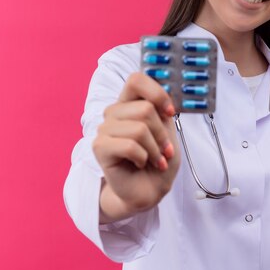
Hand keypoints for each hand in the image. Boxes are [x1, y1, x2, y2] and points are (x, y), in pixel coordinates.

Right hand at [92, 72, 180, 222]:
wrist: (149, 190)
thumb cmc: (158, 160)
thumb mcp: (167, 130)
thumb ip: (162, 109)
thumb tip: (164, 94)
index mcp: (130, 103)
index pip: (136, 80)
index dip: (157, 93)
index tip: (170, 112)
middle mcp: (114, 113)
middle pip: (145, 108)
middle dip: (161, 134)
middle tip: (164, 150)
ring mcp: (104, 129)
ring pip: (139, 128)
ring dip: (154, 149)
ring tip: (155, 159)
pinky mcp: (99, 147)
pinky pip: (130, 145)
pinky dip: (143, 158)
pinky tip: (141, 164)